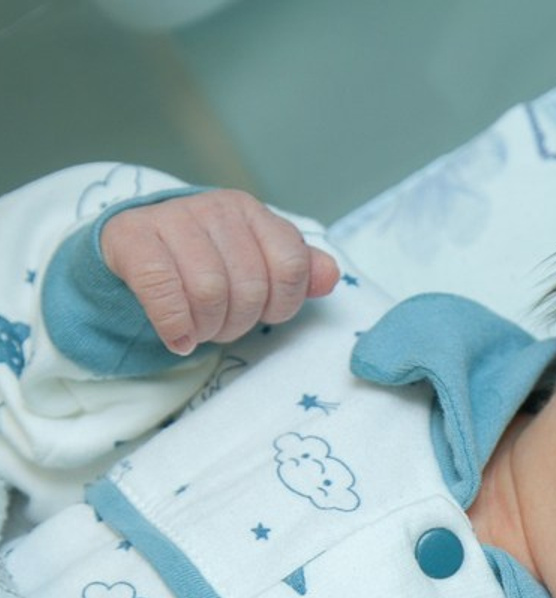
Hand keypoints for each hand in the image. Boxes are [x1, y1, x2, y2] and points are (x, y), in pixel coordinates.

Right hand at [99, 189, 339, 354]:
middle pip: (251, 287)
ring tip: (200, 328)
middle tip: (224, 324)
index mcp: (251, 213)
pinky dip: (175, 326)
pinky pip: (164, 292)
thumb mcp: (257, 262)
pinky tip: (178, 338)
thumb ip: (298, 271)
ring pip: (210, 292)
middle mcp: (215, 208)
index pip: (292, 266)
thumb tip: (330, 275)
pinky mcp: (132, 238)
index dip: (283, 304)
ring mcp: (172, 218)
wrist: (136, 245)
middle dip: (241, 322)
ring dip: (208, 327)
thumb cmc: (207, 260)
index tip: (265, 312)